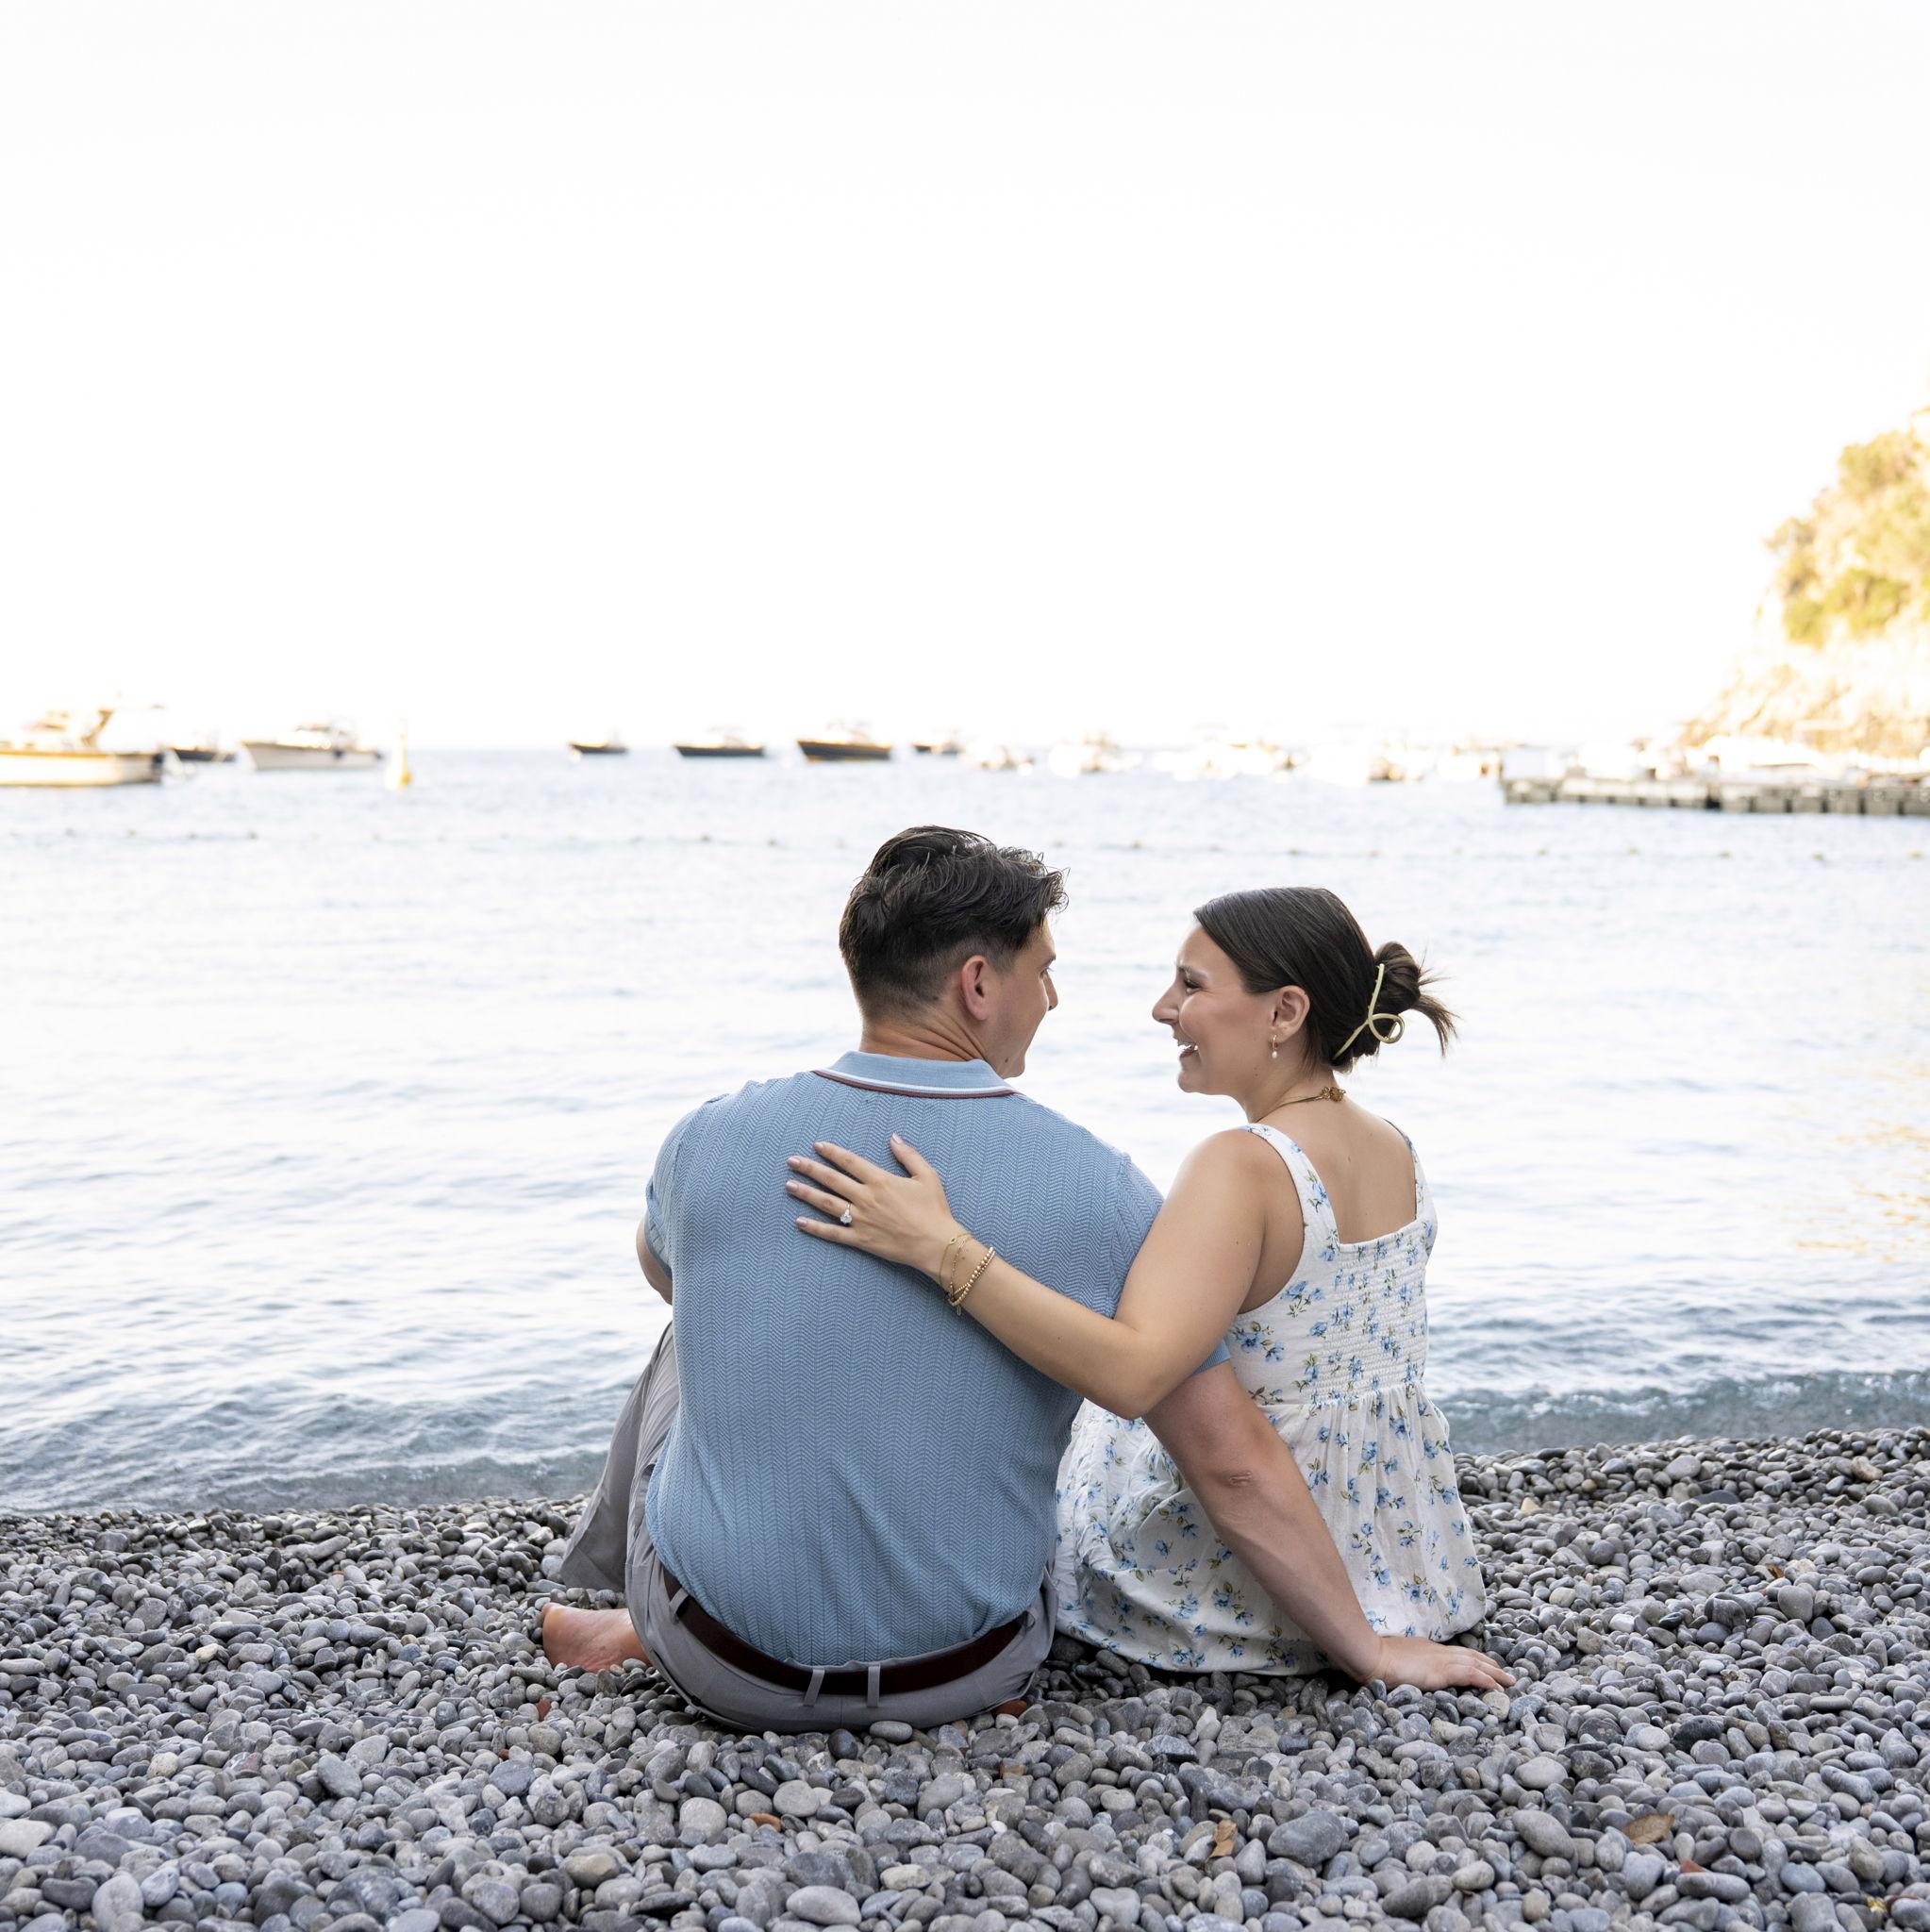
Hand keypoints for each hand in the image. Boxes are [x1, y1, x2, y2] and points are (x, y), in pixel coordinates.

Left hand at [786, 1136, 965, 1280]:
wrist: (936, 1243)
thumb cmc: (934, 1209)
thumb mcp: (927, 1175)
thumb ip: (908, 1154)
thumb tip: (893, 1137)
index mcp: (880, 1180)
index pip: (849, 1161)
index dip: (831, 1152)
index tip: (816, 1146)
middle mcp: (866, 1198)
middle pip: (831, 1180)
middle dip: (810, 1169)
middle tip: (791, 1161)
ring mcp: (861, 1219)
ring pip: (827, 1204)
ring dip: (806, 1193)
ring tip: (789, 1186)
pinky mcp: (861, 1240)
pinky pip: (833, 1233)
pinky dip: (815, 1228)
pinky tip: (799, 1221)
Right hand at [1367, 1635, 1514, 1693]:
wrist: (1371, 1656)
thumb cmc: (1376, 1660)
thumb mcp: (1394, 1661)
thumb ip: (1405, 1665)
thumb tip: (1405, 1671)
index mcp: (1426, 1649)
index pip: (1456, 1653)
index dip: (1472, 1659)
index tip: (1485, 1666)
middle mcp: (1437, 1651)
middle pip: (1470, 1655)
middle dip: (1489, 1664)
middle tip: (1506, 1674)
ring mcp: (1440, 1660)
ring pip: (1475, 1663)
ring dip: (1494, 1672)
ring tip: (1509, 1681)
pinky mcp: (1442, 1671)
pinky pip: (1471, 1674)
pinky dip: (1486, 1680)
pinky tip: (1496, 1687)